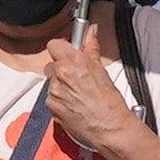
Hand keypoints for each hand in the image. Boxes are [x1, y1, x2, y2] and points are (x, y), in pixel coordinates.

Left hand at [36, 28, 158, 159]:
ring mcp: (54, 90)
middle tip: (75, 78)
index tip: (67, 54)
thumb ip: (91, 47)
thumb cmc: (110, 103)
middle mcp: (61, 74)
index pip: (54, 44)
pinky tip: (73, 104)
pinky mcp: (51, 105)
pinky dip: (59, 100)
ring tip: (77, 94)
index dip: (61, 49)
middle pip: (51, 64)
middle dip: (60, 69)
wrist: (110, 128)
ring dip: (60, 85)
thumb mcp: (102, 70)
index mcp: (74, 61)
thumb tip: (91, 31)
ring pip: (50, 82)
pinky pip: (50, 97)